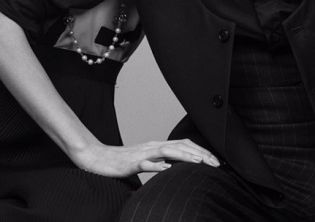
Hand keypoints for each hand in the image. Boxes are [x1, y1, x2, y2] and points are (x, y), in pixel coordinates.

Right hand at [70, 138, 219, 177]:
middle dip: (200, 154)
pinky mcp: (131, 163)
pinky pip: (146, 164)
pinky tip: (167, 169)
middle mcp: (152, 146)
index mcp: (157, 146)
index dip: (201, 151)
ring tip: (200, 163)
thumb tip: (176, 168)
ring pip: (167, 151)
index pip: (184, 144)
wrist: (98, 159)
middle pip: (180, 145)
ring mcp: (142, 153)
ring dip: (185, 156)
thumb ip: (160, 162)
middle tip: (216, 164)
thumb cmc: (122, 162)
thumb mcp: (146, 162)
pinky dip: (158, 165)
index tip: (215, 161)